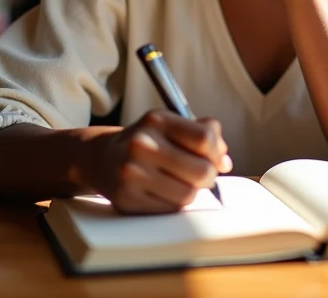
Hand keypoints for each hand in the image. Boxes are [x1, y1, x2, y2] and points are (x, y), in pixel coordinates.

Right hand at [81, 110, 232, 213]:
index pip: (204, 138)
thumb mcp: (170, 124)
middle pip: (201, 170)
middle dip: (208, 175)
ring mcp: (132, 173)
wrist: (102, 158)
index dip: (217, 151)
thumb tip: (224, 161)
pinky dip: (174, 202)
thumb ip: (202, 133)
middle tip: (201, 174)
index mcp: (157, 120)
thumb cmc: (146, 141)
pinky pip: (170, 208)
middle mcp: (142, 144)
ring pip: (188, 194)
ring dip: (191, 190)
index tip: (217, 157)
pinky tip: (164, 191)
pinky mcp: (127, 199)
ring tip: (180, 181)